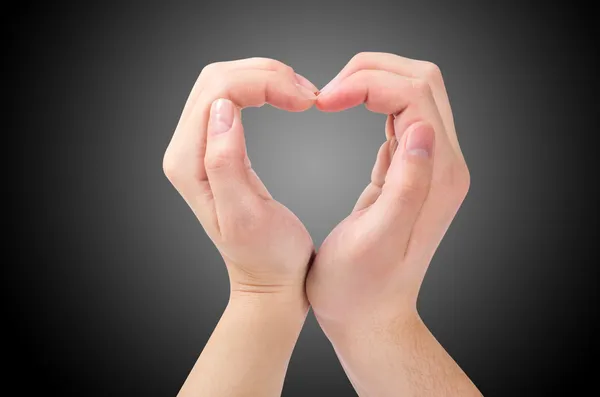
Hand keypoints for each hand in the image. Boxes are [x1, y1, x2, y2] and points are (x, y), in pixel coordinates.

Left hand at [163, 58, 317, 300]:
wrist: (269, 279)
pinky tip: (287, 100)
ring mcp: (198, 147)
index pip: (218, 91)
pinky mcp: (216, 147)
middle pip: (217, 78)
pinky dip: (264, 90)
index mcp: (188, 163)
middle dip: (266, 74)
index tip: (306, 100)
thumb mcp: (247, 216)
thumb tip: (222, 110)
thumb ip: (225, 163)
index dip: (264, 82)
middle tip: (309, 95)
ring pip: (225, 82)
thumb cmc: (268, 256)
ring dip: (267, 79)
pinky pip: (233, 98)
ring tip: (304, 97)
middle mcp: (185, 150)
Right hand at [306, 53, 477, 395]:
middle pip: (421, 82)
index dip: (368, 84)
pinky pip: (402, 118)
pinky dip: (373, 103)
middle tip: (328, 93)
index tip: (324, 100)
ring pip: (412, 93)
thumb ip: (406, 185)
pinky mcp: (412, 171)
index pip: (414, 96)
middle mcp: (443, 166)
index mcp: (437, 178)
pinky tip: (347, 113)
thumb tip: (421, 130)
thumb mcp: (376, 240)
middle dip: (372, 72)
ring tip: (332, 98)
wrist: (370, 315)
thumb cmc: (359, 288)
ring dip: (372, 82)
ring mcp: (431, 167)